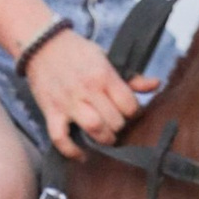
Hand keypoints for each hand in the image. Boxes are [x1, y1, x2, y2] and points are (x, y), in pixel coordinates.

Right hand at [23, 27, 156, 158]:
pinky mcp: (51, 111)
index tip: (130, 112)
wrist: (42, 44)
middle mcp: (87, 89)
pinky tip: (82, 155)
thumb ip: (130, 77)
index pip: (129, 105)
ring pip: (94, 128)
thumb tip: (156, 84)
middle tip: (117, 123)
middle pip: (114, 120)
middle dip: (119, 126)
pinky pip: (60, 138)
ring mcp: (68, 102)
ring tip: (105, 137)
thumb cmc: (77, 52)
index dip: (134, 112)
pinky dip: (71, 151)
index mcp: (104, 75)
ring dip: (103, 138)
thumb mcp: (106, 58)